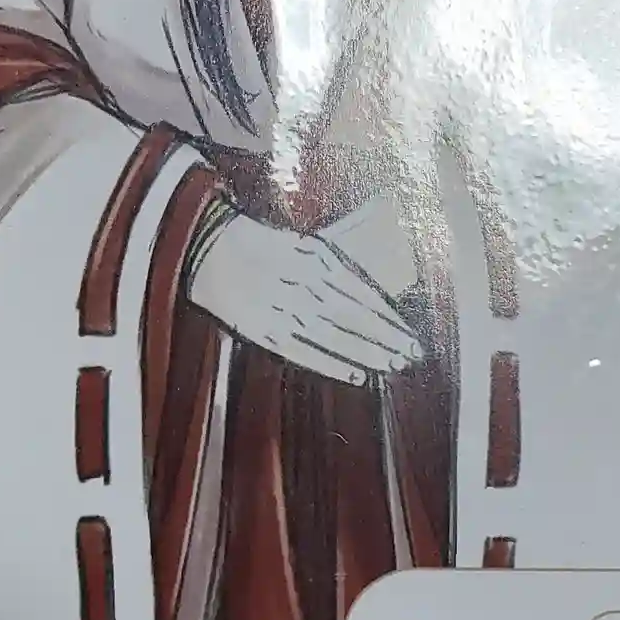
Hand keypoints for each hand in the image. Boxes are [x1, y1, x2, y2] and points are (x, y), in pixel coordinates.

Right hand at [188, 213, 420, 384]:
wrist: (207, 248)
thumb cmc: (260, 244)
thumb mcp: (304, 246)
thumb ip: (336, 268)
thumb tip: (370, 294)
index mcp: (316, 261)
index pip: (362, 294)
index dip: (388, 317)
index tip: (411, 333)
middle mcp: (304, 286)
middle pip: (355, 318)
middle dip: (386, 338)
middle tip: (412, 354)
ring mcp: (284, 310)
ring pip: (336, 337)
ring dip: (367, 354)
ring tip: (393, 366)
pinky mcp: (265, 331)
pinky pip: (305, 352)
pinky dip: (332, 365)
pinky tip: (357, 375)